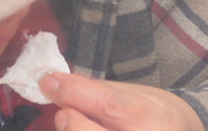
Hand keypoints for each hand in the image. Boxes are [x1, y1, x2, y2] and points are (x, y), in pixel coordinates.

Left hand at [42, 72, 204, 130]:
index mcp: (151, 122)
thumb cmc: (159, 117)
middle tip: (65, 113)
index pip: (107, 105)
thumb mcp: (137, 96)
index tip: (48, 81)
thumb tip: (57, 84)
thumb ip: (98, 91)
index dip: (73, 92)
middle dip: (70, 122)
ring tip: (76, 125)